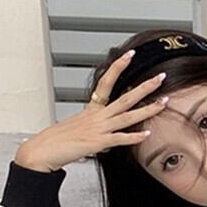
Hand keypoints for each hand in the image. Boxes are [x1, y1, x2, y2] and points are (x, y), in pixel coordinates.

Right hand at [14, 51, 167, 172]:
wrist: (43, 151)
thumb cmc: (56, 141)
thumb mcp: (77, 128)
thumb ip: (94, 128)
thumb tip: (105, 135)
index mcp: (90, 110)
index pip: (106, 82)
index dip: (118, 68)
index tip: (129, 56)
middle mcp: (97, 116)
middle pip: (125, 97)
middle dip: (145, 87)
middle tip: (160, 78)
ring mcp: (99, 128)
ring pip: (128, 116)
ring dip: (147, 109)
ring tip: (163, 102)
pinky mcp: (98, 142)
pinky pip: (120, 138)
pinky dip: (134, 137)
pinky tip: (147, 134)